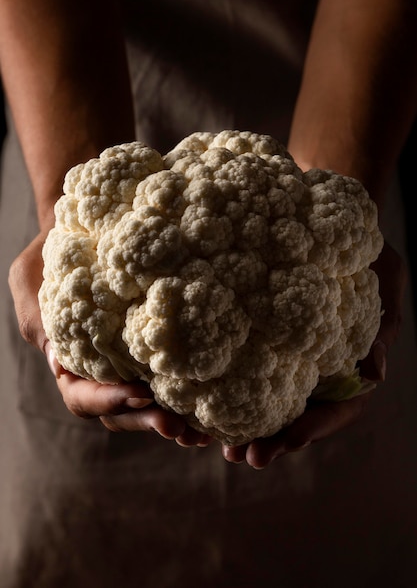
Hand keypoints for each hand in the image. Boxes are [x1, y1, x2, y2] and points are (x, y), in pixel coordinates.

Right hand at [9, 233, 210, 446]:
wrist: (86, 237)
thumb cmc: (52, 258)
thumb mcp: (29, 279)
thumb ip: (40, 321)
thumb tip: (60, 366)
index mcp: (67, 364)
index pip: (82, 396)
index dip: (109, 400)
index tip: (140, 394)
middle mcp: (98, 373)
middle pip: (120, 411)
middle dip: (146, 421)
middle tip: (175, 427)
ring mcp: (127, 367)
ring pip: (147, 406)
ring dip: (171, 421)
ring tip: (198, 432)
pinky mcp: (152, 355)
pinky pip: (168, 383)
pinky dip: (187, 402)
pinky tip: (208, 412)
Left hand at [223, 240, 406, 467]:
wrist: (331, 220)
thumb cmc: (365, 251)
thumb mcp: (387, 276)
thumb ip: (383, 325)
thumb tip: (375, 374)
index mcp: (352, 361)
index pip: (342, 406)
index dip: (318, 426)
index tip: (292, 439)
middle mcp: (321, 368)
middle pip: (302, 416)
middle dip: (277, 441)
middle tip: (248, 457)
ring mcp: (294, 358)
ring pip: (273, 404)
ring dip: (250, 430)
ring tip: (223, 450)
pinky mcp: (267, 343)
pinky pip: (251, 374)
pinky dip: (232, 397)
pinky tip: (207, 412)